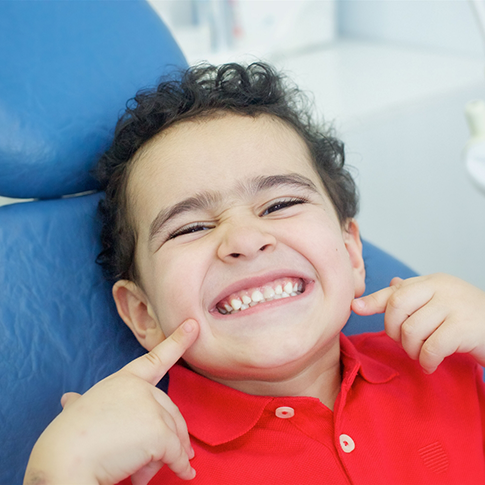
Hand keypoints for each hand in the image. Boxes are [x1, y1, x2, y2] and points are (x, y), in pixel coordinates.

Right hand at [24, 319, 198, 484]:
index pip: (155, 359)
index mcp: (123, 381)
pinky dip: (180, 467)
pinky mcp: (157, 431)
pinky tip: (183, 474)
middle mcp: (140, 389)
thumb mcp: (77, 413)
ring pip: (173, 434)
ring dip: (167, 457)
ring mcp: (150, 408)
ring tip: (146, 474)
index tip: (192, 325)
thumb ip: (81, 403)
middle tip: (176, 455)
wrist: (63, 462)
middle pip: (170, 410)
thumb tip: (70, 399)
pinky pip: (176, 453)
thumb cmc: (67, 440)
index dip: (177, 341)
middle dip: (173, 434)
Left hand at [352, 274, 484, 373]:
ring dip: (411, 350)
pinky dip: (426, 361)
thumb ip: (416, 295)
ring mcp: (454, 306)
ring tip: (421, 355)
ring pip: (411, 330)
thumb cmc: (469, 320)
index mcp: (432, 282)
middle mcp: (441, 289)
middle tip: (405, 344)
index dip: (373, 301)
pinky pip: (431, 347)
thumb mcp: (442, 302)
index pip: (396, 290)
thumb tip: (391, 283)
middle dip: (393, 331)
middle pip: (397, 307)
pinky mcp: (465, 327)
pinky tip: (432, 365)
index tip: (355, 308)